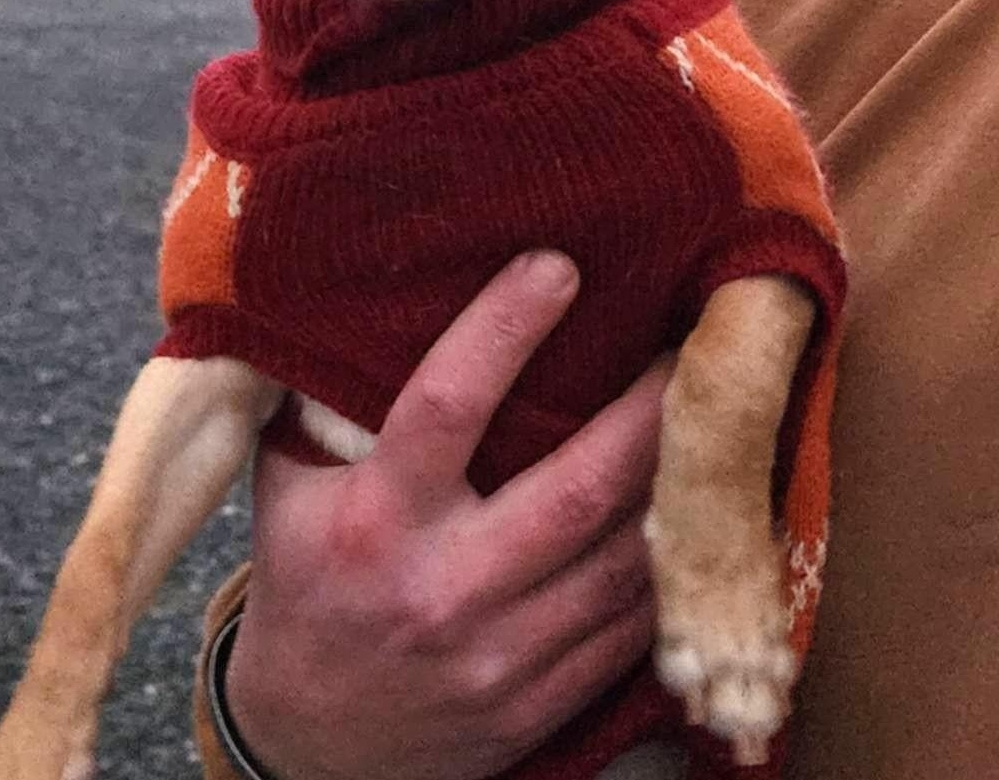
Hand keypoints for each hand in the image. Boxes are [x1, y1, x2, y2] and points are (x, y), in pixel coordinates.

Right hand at [224, 251, 670, 779]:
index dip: (504, 329)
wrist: (309, 747)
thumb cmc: (302, 590)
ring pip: (623, 561)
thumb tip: (339, 306)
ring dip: (680, 485)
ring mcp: (502, 654)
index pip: (446, 405)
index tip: (557, 266)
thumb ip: (317, 408)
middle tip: (690, 343)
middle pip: (576, 488)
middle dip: (647, 411)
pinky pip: (631, 629)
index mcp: (376, 519)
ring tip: (713, 416)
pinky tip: (699, 515)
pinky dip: (671, 566)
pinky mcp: (540, 704)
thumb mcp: (284, 493)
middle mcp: (446, 585)